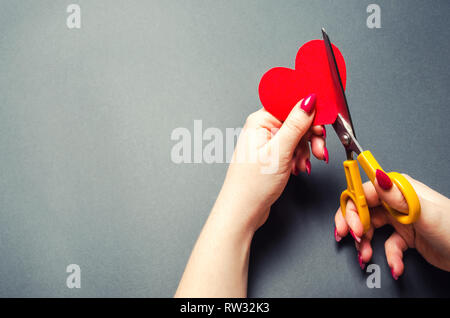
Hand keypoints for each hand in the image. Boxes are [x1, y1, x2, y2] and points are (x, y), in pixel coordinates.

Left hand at [215, 93, 327, 232]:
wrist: (243, 210)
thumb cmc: (252, 184)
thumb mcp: (279, 151)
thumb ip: (296, 124)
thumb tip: (308, 100)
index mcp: (260, 121)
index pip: (290, 104)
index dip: (309, 113)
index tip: (322, 123)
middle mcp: (262, 128)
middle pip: (296, 121)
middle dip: (310, 136)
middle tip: (317, 150)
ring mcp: (267, 142)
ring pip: (297, 136)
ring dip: (305, 150)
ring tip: (302, 164)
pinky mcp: (272, 155)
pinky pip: (292, 149)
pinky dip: (299, 158)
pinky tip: (297, 168)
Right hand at [334, 173, 449, 278]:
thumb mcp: (424, 211)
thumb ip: (397, 195)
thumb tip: (377, 176)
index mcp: (399, 189)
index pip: (365, 192)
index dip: (353, 208)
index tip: (351, 224)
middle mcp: (396, 201)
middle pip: (362, 209)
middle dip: (354, 225)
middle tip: (353, 237)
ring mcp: (399, 219)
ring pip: (370, 227)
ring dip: (365, 243)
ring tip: (367, 255)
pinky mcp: (404, 236)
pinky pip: (386, 245)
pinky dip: (388, 256)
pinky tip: (395, 264)